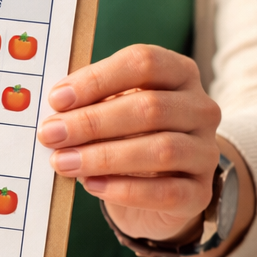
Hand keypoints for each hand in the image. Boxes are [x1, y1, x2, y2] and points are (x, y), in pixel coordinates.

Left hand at [37, 45, 223, 243]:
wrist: (154, 193)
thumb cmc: (125, 139)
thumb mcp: (109, 112)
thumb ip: (88, 105)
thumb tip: (52, 113)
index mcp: (179, 75)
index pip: (144, 63)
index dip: (98, 79)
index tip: (57, 99)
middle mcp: (200, 109)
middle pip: (150, 108)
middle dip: (92, 122)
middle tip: (51, 134)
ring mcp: (205, 152)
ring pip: (161, 150)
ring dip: (103, 156)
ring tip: (63, 162)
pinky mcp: (199, 192)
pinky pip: (166, 191)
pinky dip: (124, 189)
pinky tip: (91, 185)